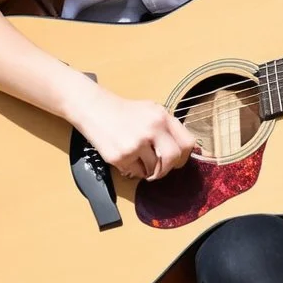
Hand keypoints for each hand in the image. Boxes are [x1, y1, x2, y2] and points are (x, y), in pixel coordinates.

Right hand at [70, 82, 196, 180]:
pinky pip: (136, 173)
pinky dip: (134, 170)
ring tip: (138, 159)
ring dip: (148, 169)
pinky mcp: (121, 156)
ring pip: (154, 169)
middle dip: (168, 168)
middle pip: (173, 159)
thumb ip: (168, 128)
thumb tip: (186, 151)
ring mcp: (136, 144)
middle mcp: (152, 129)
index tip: (178, 159)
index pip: (187, 143)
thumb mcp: (151, 111)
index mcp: (162, 117)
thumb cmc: (125, 112)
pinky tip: (126, 158)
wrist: (94, 109)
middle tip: (160, 169)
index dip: (184, 155)